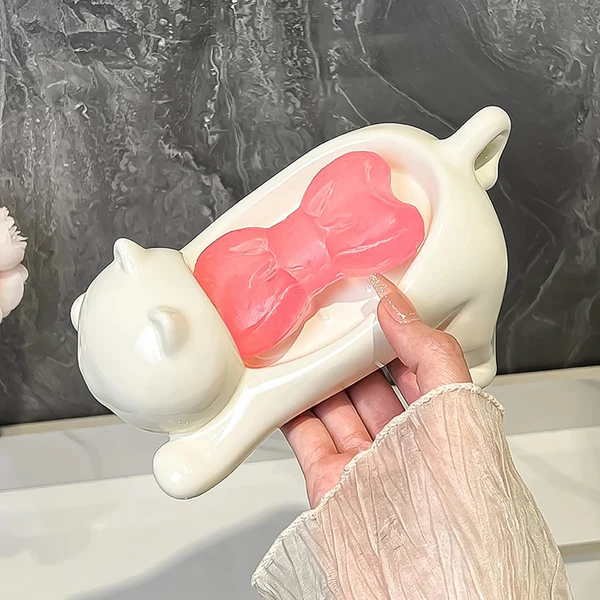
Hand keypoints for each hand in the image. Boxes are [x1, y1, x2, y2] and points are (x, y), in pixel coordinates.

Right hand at [282, 274, 471, 507]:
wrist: (437, 595)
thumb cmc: (467, 518)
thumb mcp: (459, 414)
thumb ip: (431, 354)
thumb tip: (398, 307)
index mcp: (444, 423)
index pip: (415, 361)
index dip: (394, 327)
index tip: (370, 298)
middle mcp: (407, 443)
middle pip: (369, 380)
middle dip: (348, 347)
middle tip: (328, 314)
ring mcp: (367, 462)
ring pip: (335, 404)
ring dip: (315, 373)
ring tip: (298, 340)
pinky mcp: (331, 483)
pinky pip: (305, 434)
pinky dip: (289, 408)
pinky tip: (280, 385)